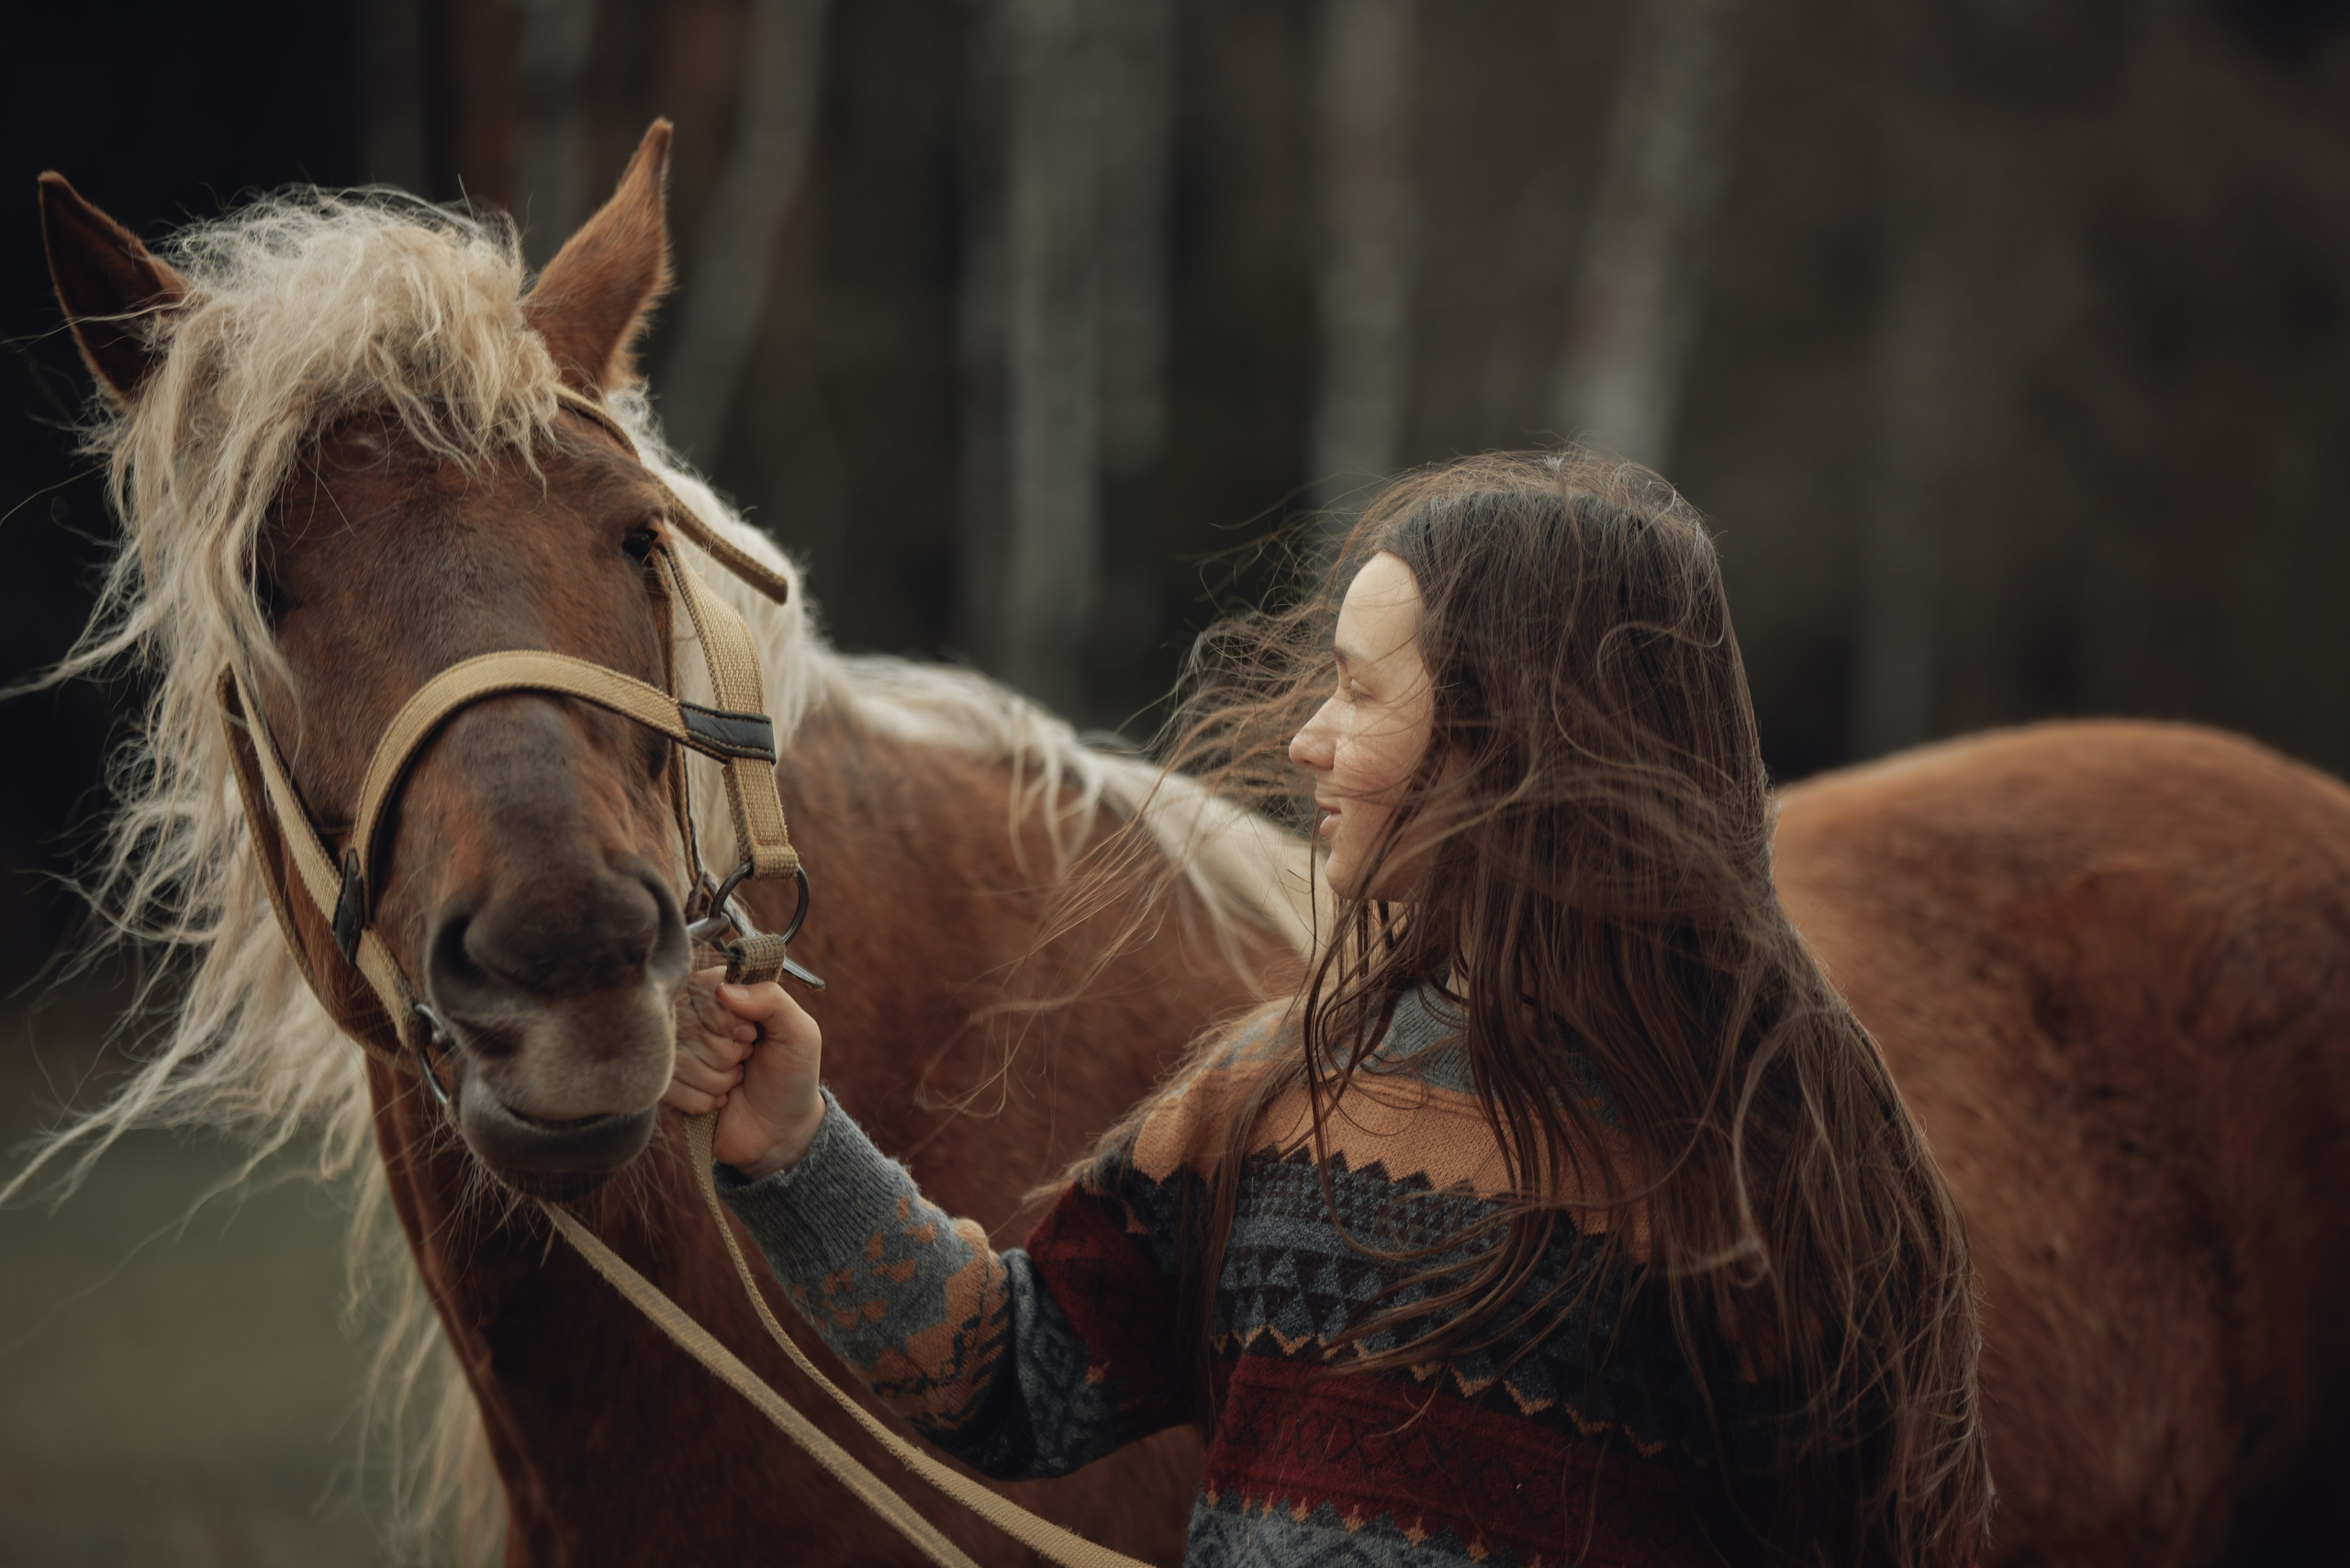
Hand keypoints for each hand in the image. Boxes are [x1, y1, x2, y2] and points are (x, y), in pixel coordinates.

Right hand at [664, 965, 825, 1177]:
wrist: (781, 1130)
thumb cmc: (791, 1074)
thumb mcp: (799, 1033)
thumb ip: (772, 1000)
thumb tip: (722, 989)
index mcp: (726, 996)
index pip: (703, 987)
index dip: (726, 1018)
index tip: (751, 1034)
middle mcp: (695, 1018)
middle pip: (690, 1025)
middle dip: (728, 1054)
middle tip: (747, 1061)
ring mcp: (677, 1052)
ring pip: (679, 1058)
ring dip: (718, 1080)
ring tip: (736, 1081)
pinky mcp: (666, 1084)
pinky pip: (669, 1087)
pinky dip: (703, 1100)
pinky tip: (720, 1101)